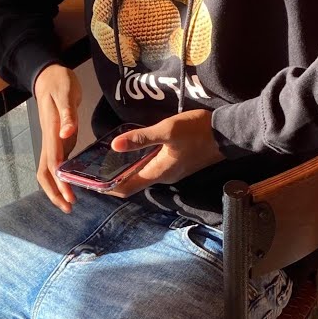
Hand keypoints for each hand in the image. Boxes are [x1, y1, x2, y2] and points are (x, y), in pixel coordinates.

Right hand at [32, 64, 81, 212]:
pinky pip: (57, 162)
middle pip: (45, 173)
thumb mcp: (65, 94)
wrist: (48, 74)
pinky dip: (62, 176)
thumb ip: (67, 115)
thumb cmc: (59, 82)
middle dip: (54, 192)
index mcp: (52, 131)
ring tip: (70, 201)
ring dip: (56, 187)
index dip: (60, 182)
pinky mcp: (58, 138)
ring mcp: (52, 140)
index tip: (69, 197)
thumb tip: (66, 135)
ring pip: (49, 169)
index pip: (53, 163)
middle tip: (68, 208)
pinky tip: (71, 181)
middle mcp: (50, 139)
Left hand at [105, 110, 225, 198]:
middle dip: (114, 177)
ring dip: (127, 170)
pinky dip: (140, 163)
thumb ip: (141, 138)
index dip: (107, 187)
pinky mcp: (179, 164)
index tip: (89, 182)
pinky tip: (135, 150)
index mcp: (158, 172)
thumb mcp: (167, 130)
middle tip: (94, 166)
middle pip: (133, 182)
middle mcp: (164, 177)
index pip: (126, 188)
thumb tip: (114, 146)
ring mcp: (173, 171)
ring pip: (144, 174)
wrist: (228, 133)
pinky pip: (154, 167)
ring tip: (109, 158)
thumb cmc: (197, 131)